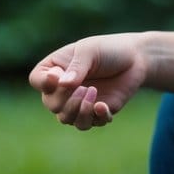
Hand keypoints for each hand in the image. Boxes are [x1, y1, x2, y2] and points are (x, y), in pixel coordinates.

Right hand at [29, 34, 146, 130]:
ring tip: (93, 94)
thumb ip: (76, 68)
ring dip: (79, 111)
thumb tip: (63, 85)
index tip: (58, 77)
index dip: (44, 83)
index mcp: (55, 68)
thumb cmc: (107, 49)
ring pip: (67, 119)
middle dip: (66, 99)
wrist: (135, 59)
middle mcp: (63, 88)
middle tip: (85, 87)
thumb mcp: (89, 51)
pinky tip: (103, 105)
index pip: (37, 80)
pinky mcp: (97, 112)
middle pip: (50, 104)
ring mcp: (79, 102)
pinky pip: (90, 124)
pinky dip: (96, 117)